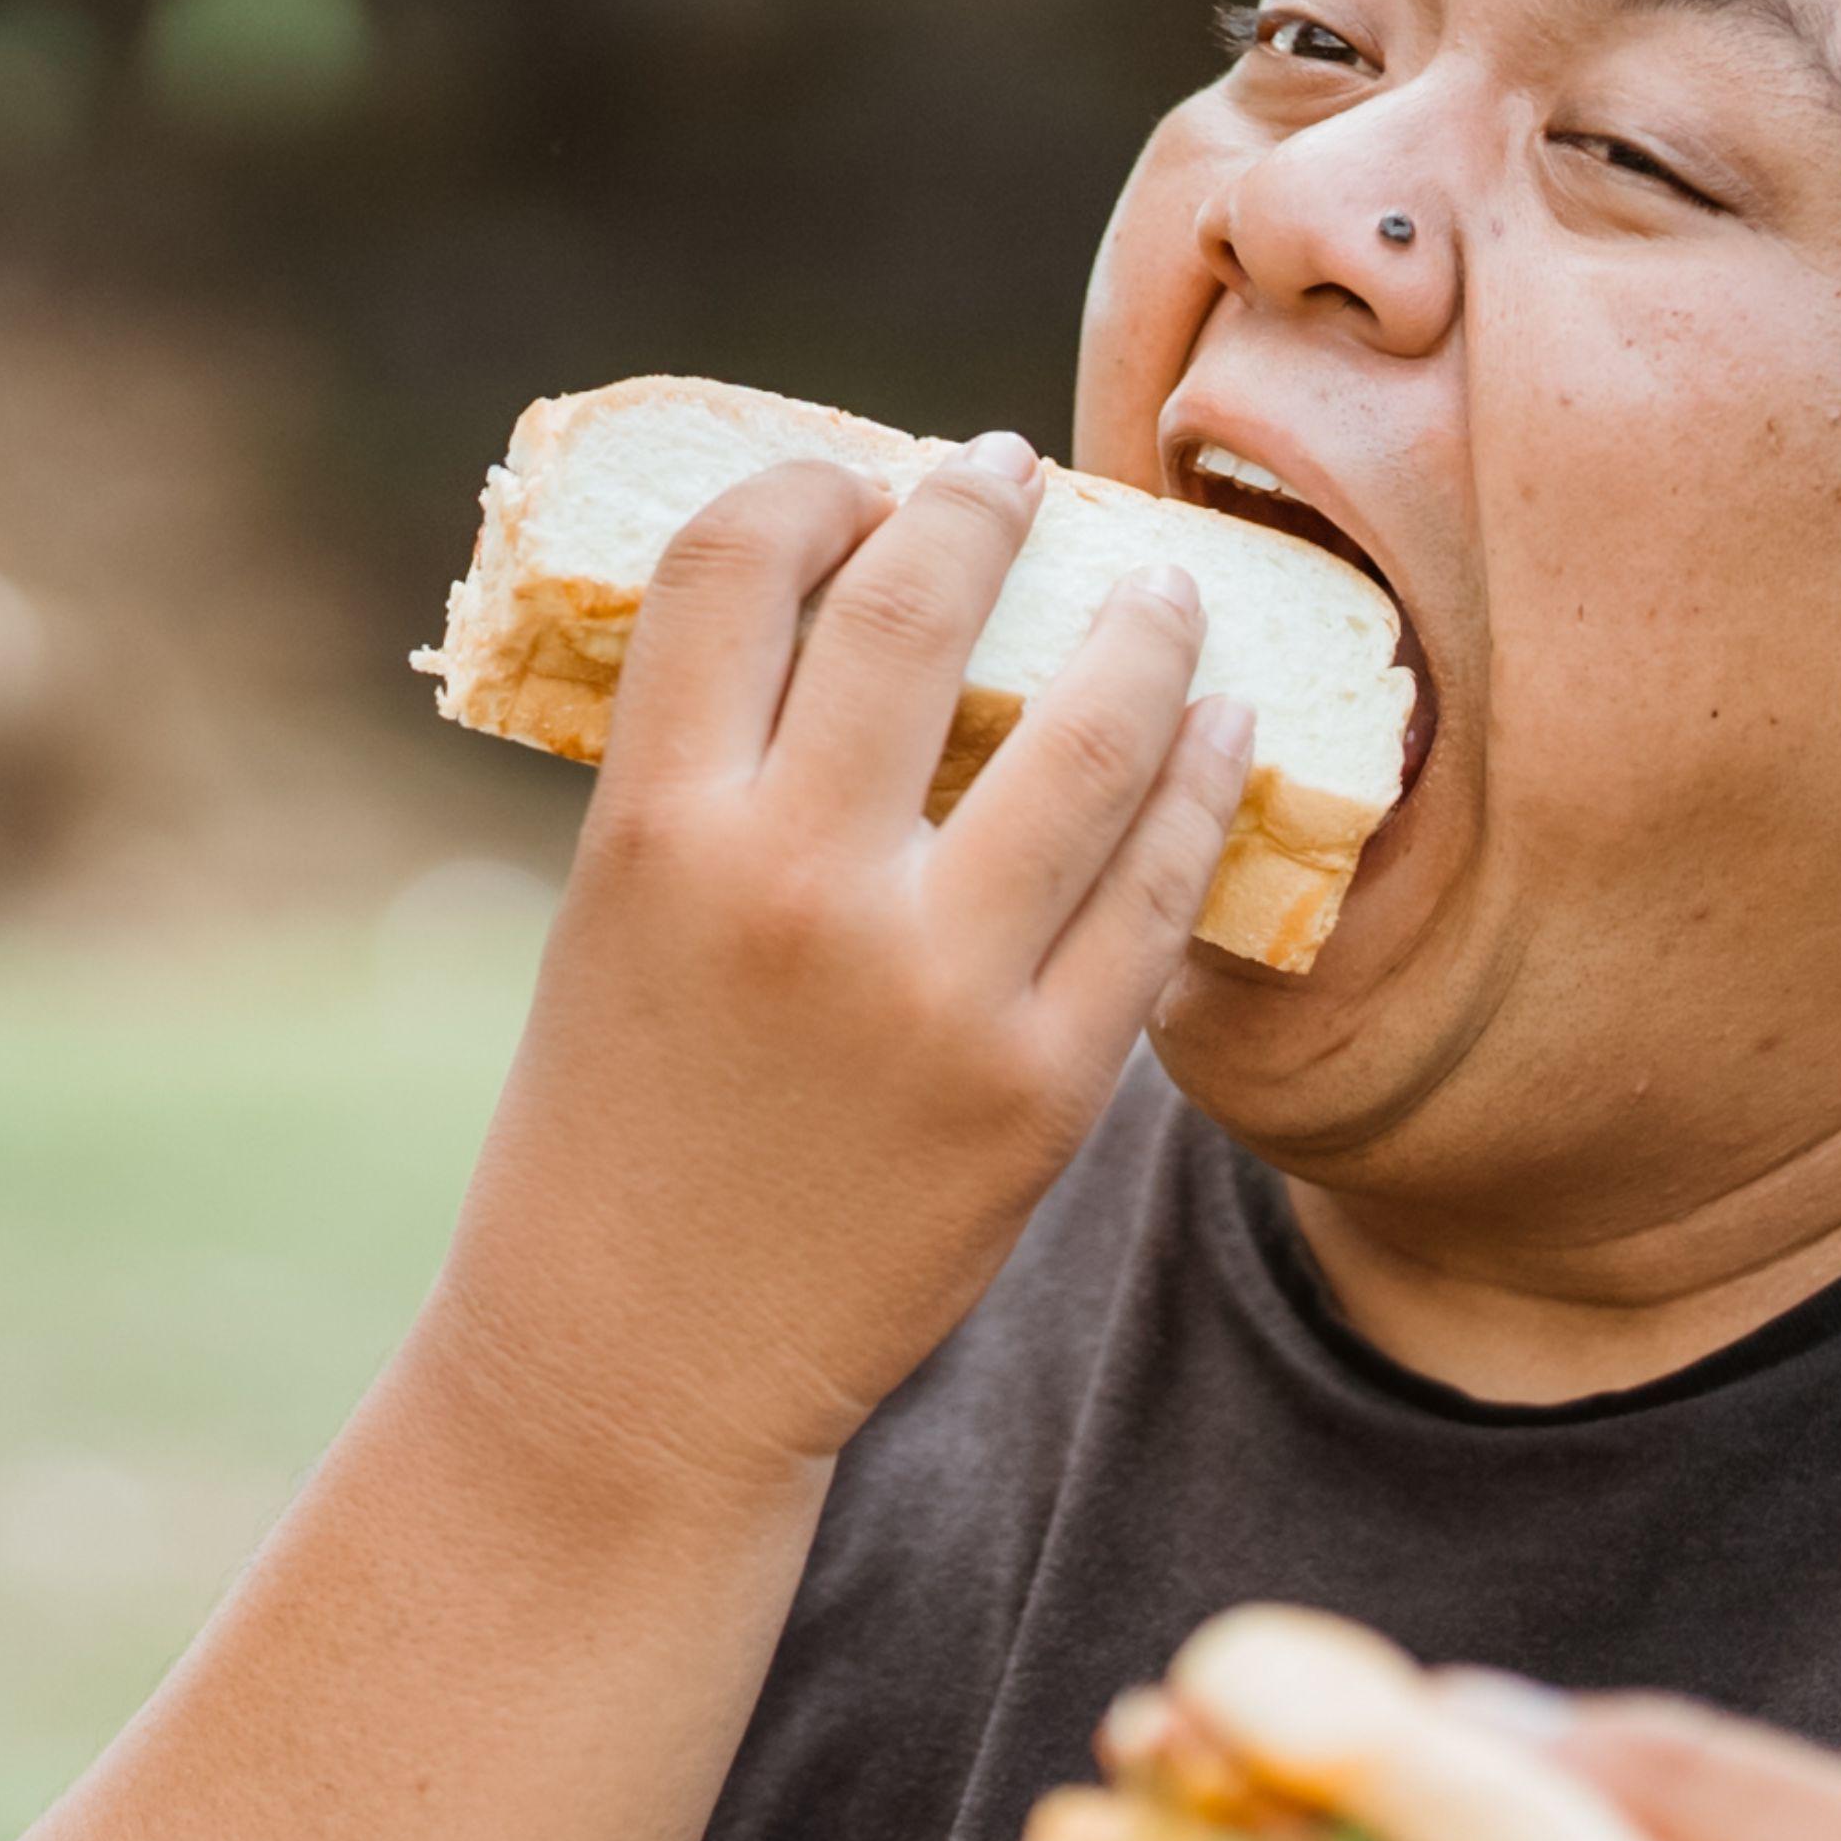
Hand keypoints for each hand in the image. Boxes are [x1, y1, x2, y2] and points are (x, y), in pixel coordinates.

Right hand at [423, 435, 1256, 1494]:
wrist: (640, 1366)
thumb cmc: (617, 1127)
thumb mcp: (615, 923)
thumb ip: (721, 782)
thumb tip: (861, 615)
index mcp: (656, 832)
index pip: (735, 566)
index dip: (808, 487)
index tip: (862, 479)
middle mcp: (794, 890)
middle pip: (915, 610)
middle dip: (980, 508)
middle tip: (1017, 474)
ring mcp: (932, 990)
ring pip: (1090, 735)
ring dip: (1143, 628)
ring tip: (1169, 592)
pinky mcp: (1040, 1089)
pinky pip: (1155, 893)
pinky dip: (1202, 785)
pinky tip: (1225, 730)